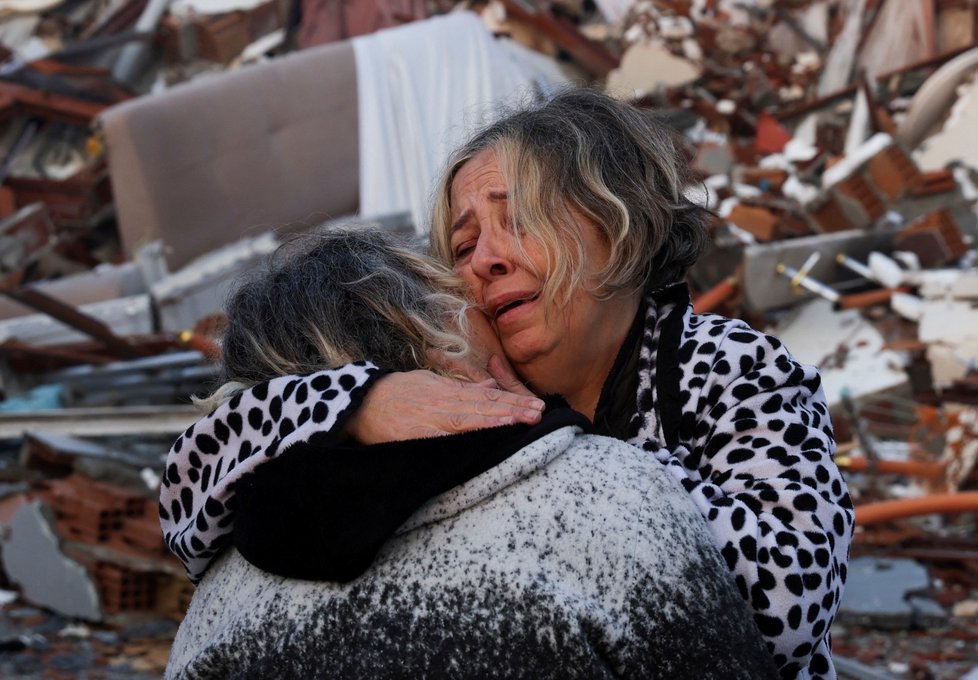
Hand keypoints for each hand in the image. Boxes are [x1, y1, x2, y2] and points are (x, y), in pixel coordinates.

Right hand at [346, 370, 545, 443]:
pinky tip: (481, 439)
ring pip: (469, 418)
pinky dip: (463, 437)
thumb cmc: (396, 392)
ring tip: (521, 422)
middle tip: (539, 414)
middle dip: (513, 410)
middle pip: (484, 406)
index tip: (535, 405)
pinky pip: (443, 437)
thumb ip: (461, 384)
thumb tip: (491, 385)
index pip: (487, 396)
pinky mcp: (416, 434)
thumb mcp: (431, 381)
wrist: (360, 401)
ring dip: (496, 421)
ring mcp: (430, 417)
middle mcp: (443, 401)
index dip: (512, 401)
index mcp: (448, 390)